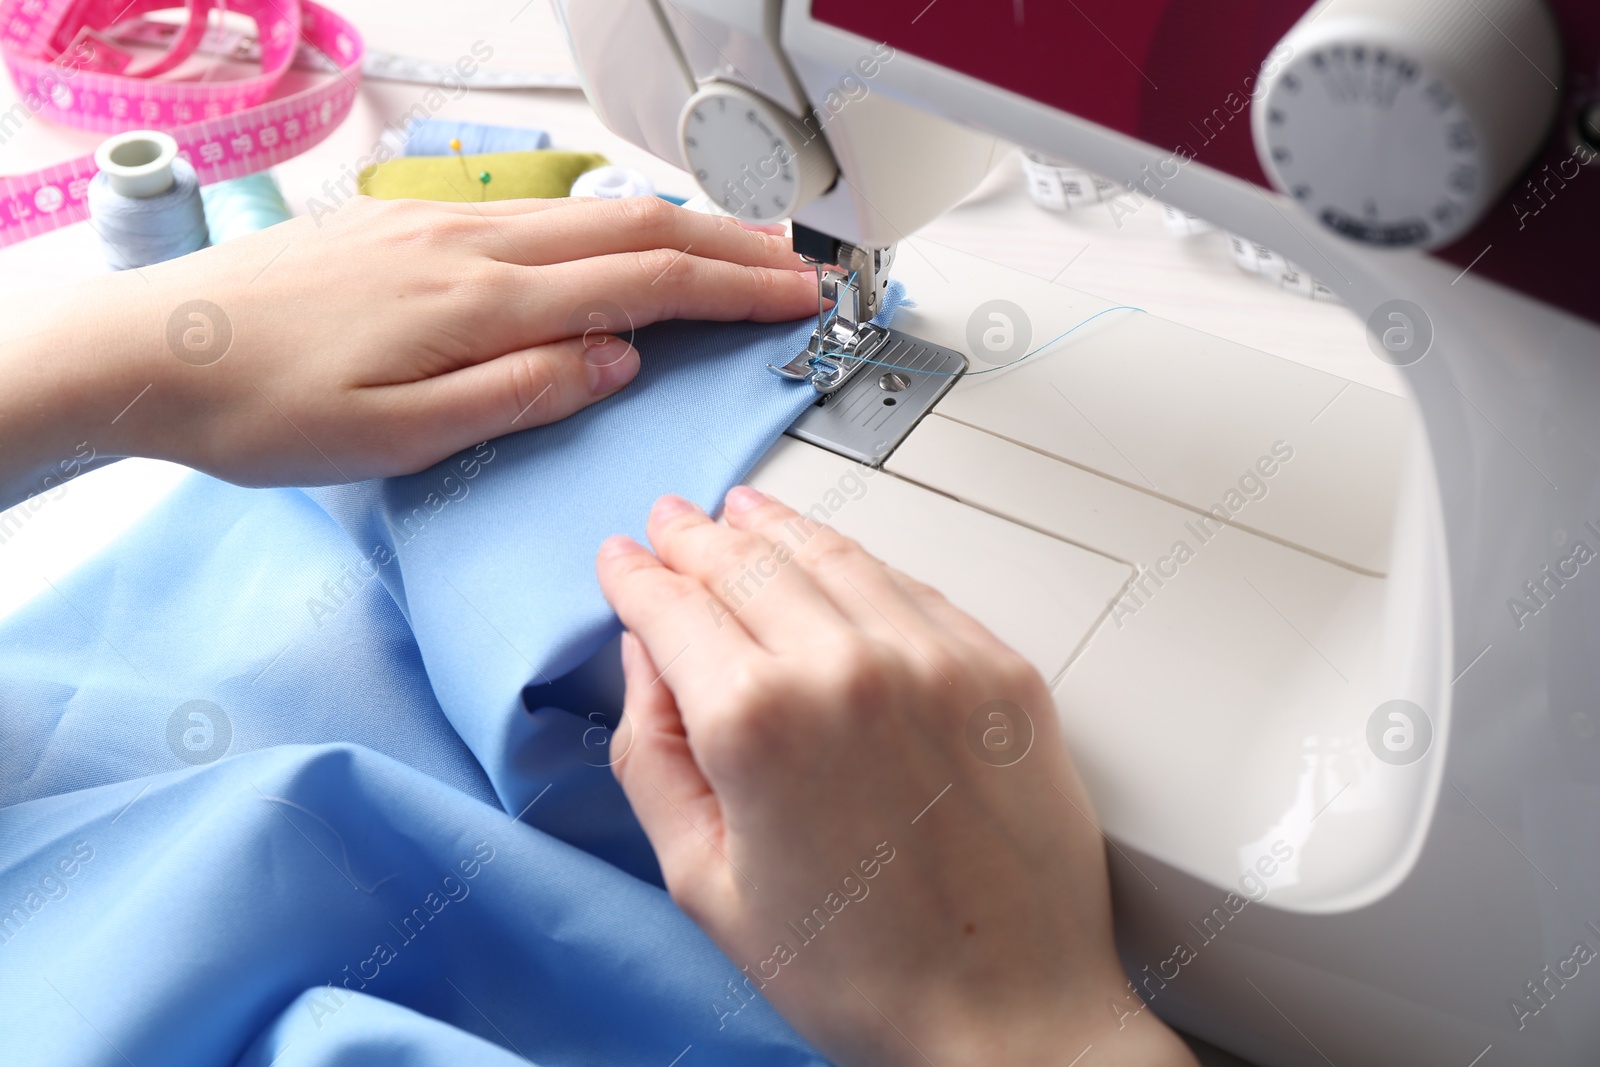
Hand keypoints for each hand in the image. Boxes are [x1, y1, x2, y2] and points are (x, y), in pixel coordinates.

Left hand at [0, 196, 818, 499]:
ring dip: (678, 228)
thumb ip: (522, 392)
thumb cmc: (263, 406)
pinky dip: (610, 223)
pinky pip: (541, 211)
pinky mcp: (414, 219)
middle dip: (730, 247)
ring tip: (734, 251)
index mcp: (482, 300)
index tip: (795, 299)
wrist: (155, 349)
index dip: (733, 290)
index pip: (644, 282)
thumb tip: (616, 357)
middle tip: (795, 269)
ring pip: (592, 211)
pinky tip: (621, 239)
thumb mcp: (400, 437)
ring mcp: (443, 220)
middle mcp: (473, 242)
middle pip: (635, 228)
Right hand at [596, 488, 1197, 1066]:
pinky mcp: (999, 672)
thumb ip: (653, 756)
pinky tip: (838, 559)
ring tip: (744, 511)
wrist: (1009, 1014)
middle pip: (747, 562)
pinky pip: (913, 586)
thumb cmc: (863, 973)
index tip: (622, 561)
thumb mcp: (707, 884)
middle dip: (696, 536)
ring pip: (833, 555)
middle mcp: (847, 667)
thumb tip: (644, 662)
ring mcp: (935, 659)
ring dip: (775, 526)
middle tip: (671, 522)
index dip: (637, 576)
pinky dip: (860, 561)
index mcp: (757, 722)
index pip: (674, 607)